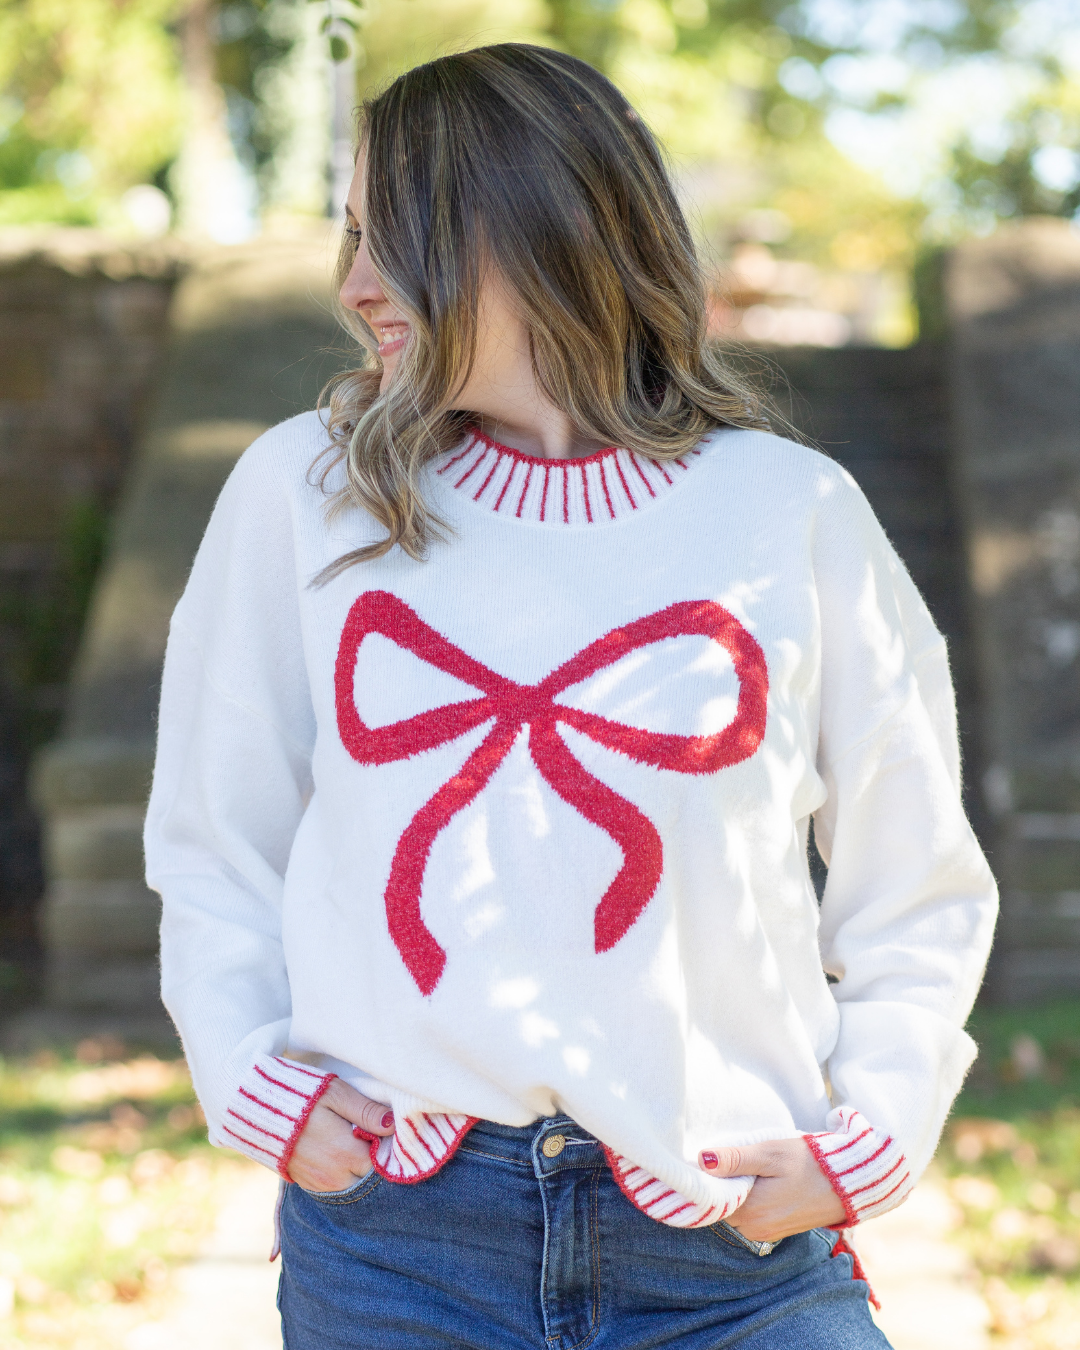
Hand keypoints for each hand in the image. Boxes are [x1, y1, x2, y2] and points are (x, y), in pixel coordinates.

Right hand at [287, 1079, 395, 1192]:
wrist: (255, 1109)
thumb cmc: (301, 1096)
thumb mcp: (336, 1094)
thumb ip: (366, 1111)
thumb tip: (392, 1124)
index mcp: (346, 1153)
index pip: (382, 1161)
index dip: (387, 1147)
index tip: (383, 1131)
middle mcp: (335, 1176)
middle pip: (369, 1177)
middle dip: (374, 1160)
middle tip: (370, 1135)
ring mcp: (319, 1183)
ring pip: (353, 1184)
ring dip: (358, 1168)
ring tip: (352, 1142)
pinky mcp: (307, 1184)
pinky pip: (335, 1186)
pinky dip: (342, 1173)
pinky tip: (338, 1153)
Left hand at [699, 1138, 845, 1242]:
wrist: (848, 1183)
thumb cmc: (809, 1164)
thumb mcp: (770, 1154)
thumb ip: (735, 1159)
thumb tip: (701, 1160)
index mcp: (750, 1212)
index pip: (712, 1198)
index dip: (710, 1178)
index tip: (713, 1158)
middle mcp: (755, 1229)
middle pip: (723, 1206)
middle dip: (724, 1185)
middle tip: (736, 1158)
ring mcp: (767, 1233)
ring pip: (737, 1211)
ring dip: (739, 1191)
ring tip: (753, 1168)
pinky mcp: (777, 1230)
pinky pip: (752, 1215)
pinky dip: (751, 1199)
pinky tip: (763, 1180)